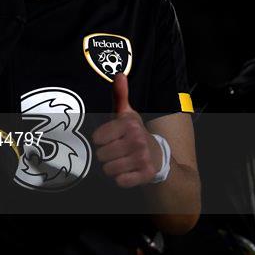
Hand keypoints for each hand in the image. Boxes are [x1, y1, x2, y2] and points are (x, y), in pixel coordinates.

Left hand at [91, 73, 162, 187]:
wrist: (158, 155)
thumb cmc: (134, 133)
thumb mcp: (126, 113)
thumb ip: (120, 95)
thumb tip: (119, 74)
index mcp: (129, 123)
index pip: (97, 138)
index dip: (100, 139)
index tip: (110, 138)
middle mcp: (137, 139)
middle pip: (101, 155)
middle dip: (105, 155)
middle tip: (116, 151)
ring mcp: (143, 158)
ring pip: (109, 169)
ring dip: (111, 168)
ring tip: (120, 160)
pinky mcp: (146, 174)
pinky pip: (120, 181)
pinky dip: (121, 178)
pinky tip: (128, 171)